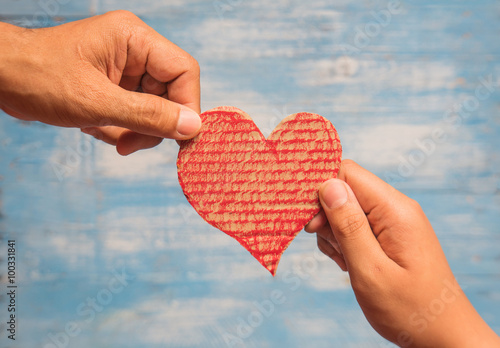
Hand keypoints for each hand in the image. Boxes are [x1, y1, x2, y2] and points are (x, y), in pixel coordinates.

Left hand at [0, 10, 200, 154]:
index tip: (181, 138)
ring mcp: (125, 68)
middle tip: (130, 145)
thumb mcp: (97, 102)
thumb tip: (193, 127)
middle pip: (170, 94)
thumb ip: (149, 115)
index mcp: (134, 39)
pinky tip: (95, 127)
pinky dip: (120, 128)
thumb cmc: (39, 78)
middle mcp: (135, 50)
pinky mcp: (116, 85)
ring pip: (154, 108)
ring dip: (134, 130)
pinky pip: (136, 113)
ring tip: (105, 134)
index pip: (184, 71)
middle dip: (152, 124)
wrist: (0, 78)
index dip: (187, 105)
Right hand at [305, 160, 499, 346]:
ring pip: (346, 208)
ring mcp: (393, 221)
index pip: (347, 172)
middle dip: (327, 216)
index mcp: (394, 210)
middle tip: (334, 249)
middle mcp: (395, 208)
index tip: (309, 222)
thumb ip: (348, 225)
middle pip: (345, 189)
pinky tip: (351, 264)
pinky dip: (344, 243)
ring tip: (347, 263)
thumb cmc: (409, 309)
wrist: (441, 335)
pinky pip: (356, 225)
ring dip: (334, 233)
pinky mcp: (389, 234)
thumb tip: (328, 184)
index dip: (321, 190)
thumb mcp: (371, 270)